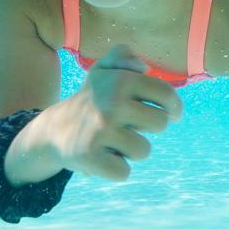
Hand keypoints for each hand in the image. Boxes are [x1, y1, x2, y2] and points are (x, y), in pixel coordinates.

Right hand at [48, 44, 182, 181]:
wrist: (53, 130)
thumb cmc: (90, 100)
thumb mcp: (102, 70)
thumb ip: (123, 56)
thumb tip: (144, 68)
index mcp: (120, 80)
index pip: (166, 94)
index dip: (175, 107)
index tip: (173, 114)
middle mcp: (111, 103)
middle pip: (160, 124)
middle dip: (148, 128)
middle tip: (128, 125)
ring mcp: (100, 130)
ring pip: (143, 150)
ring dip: (131, 150)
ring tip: (112, 140)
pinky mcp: (90, 156)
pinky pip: (124, 172)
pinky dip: (115, 169)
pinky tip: (102, 156)